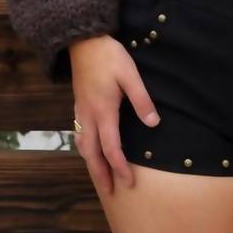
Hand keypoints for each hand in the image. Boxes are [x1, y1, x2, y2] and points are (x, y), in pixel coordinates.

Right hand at [68, 31, 160, 195]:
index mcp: (104, 111)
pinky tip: (90, 151)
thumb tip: (153, 123)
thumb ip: (142, 100)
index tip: (129, 182)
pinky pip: (79, 134)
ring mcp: (81, 111)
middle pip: (92, 153)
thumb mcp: (130, 75)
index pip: (111, 148)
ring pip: (83, 145)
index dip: (120, 167)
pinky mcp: (78, 105)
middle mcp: (89, 116)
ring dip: (91, 163)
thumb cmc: (108, 56)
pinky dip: (85, 148)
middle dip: (101, 174)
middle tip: (109, 192)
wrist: (82, 40)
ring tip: (99, 176)